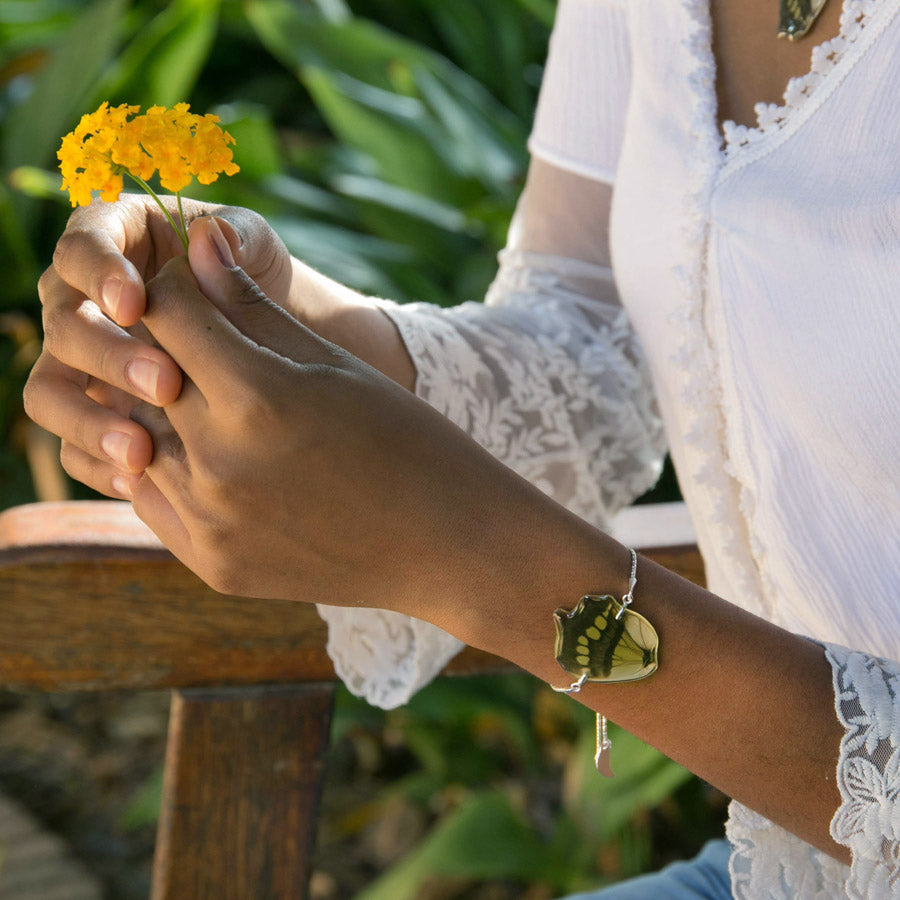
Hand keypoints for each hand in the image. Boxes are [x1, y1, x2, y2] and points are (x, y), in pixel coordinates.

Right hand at [24, 196, 291, 496]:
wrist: (265, 340)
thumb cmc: (253, 278)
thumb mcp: (255, 246)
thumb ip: (239, 235)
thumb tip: (212, 236)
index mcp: (110, 244)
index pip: (79, 249)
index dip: (97, 273)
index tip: (134, 302)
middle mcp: (79, 302)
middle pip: (62, 325)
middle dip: (108, 356)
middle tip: (165, 383)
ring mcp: (80, 364)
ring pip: (49, 391)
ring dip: (87, 421)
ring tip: (139, 450)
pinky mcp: (93, 413)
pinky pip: (70, 444)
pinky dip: (97, 463)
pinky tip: (138, 479)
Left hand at [126, 226, 555, 623]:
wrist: (446, 544)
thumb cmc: (404, 439)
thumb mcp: (333, 363)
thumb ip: (253, 306)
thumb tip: (196, 241)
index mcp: (257, 398)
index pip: (168, 313)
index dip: (177, 290)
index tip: (195, 292)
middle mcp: (219, 464)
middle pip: (143, 375)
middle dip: (163, 350)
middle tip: (196, 345)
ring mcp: (211, 524)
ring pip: (138, 441)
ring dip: (159, 414)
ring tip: (209, 405)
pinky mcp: (213, 565)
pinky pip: (153, 502)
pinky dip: (168, 471)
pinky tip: (210, 458)